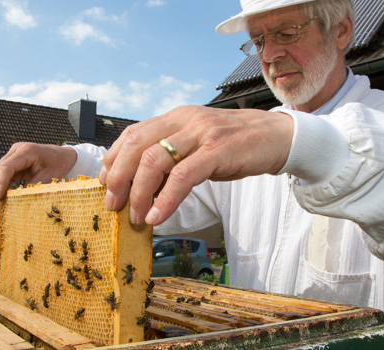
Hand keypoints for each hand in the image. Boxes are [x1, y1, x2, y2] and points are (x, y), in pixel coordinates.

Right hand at [0, 142, 76, 209]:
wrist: (62, 156)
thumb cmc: (58, 165)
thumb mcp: (49, 177)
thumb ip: (33, 187)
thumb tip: (17, 201)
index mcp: (27, 151)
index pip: (7, 166)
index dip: (0, 182)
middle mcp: (17, 150)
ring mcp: (14, 155)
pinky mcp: (14, 162)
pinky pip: (4, 175)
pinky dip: (2, 187)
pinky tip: (0, 199)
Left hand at [99, 105, 293, 225]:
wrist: (278, 137)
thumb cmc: (236, 145)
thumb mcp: (199, 144)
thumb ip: (173, 155)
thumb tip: (143, 183)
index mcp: (176, 117)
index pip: (133, 133)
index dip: (114, 159)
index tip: (105, 184)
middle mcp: (185, 120)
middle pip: (137, 145)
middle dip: (118, 177)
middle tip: (112, 204)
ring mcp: (202, 133)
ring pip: (155, 160)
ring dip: (139, 192)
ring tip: (135, 215)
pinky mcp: (218, 150)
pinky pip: (183, 176)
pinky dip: (165, 199)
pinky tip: (157, 215)